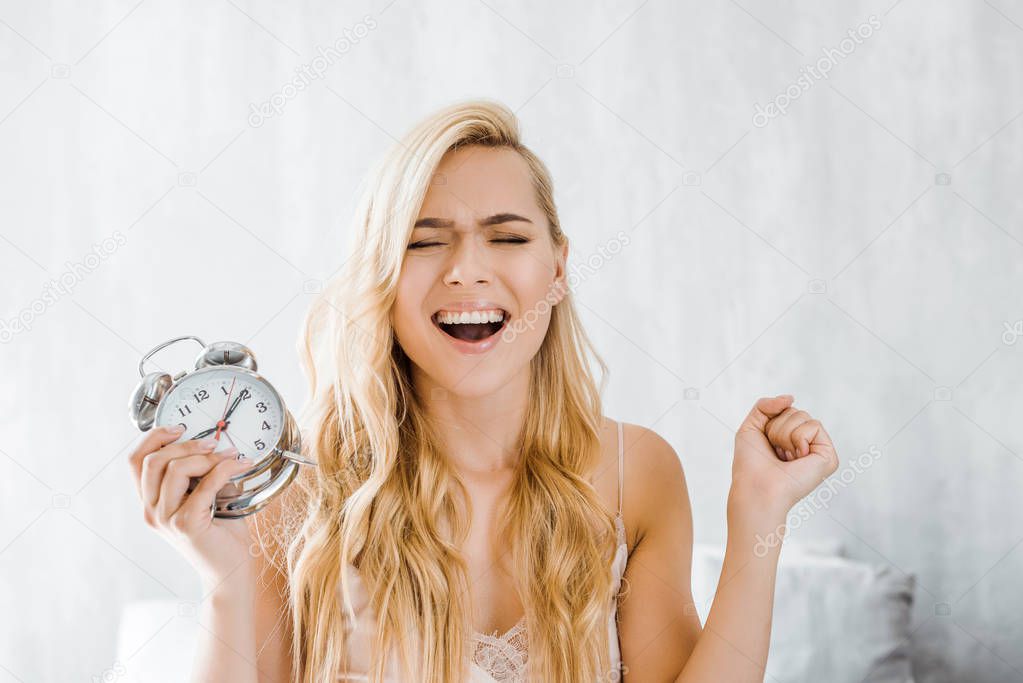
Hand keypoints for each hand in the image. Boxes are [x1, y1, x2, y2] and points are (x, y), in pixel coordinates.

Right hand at [127, 425, 256, 587]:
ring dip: (207, 457)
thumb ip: (198, 473)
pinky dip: (224, 470)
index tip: (179, 426)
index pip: (134, 461)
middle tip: (213, 443)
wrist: (229, 569)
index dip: (153, 437)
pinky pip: (204, 486)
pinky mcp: (186, 525)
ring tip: (230, 456)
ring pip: (175, 470)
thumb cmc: (220, 530)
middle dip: (185, 444)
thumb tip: (213, 439)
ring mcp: (166, 519)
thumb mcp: (203, 495)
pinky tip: (240, 465)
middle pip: (152, 461)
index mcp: (150, 500)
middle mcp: (151, 510)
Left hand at [730, 395, 838, 518]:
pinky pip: (814, 426)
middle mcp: (806, 445)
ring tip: (785, 457)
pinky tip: (797, 458)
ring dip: (785, 434)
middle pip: (795, 411)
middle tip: (776, 452)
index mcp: (791, 440)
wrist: (756, 486)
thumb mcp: (751, 426)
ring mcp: (818, 450)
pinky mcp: (829, 457)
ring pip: (804, 416)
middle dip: (778, 428)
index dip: (770, 423)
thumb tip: (791, 398)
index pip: (786, 410)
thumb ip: (765, 405)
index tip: (767, 445)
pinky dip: (799, 438)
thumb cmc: (750, 464)